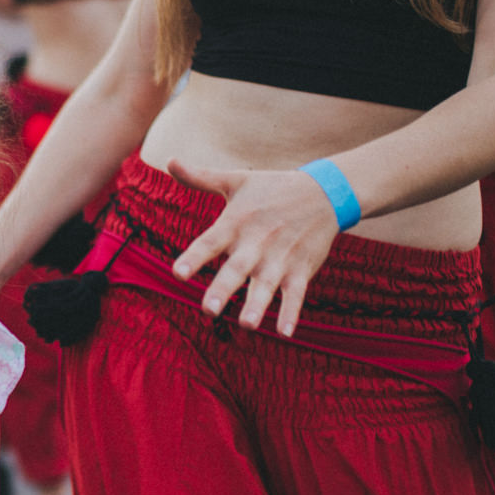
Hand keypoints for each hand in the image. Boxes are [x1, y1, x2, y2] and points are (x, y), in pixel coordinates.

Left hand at [168, 159, 339, 338]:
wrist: (324, 192)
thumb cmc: (271, 189)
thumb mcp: (236, 180)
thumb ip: (200, 177)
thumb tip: (170, 161)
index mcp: (236, 223)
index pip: (211, 242)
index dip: (194, 257)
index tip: (177, 273)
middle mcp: (257, 242)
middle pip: (238, 269)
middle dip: (224, 288)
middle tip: (208, 310)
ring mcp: (281, 258)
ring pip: (267, 286)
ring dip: (258, 305)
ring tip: (247, 324)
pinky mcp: (302, 269)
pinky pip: (296, 294)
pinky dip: (292, 313)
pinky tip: (285, 333)